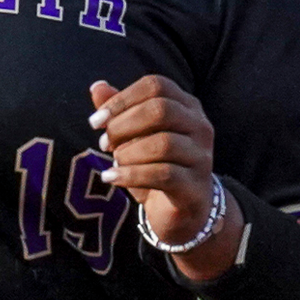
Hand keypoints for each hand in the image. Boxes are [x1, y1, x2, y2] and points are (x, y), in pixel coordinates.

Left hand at [90, 76, 234, 259]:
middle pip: (161, 109)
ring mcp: (202, 157)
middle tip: (104, 143)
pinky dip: (131, 175)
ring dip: (128, 153)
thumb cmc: (155, 166)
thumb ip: (119, 111)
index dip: (122, 99)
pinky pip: (163, 174)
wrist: (181, 213)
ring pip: (163, 144)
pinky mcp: (196, 186)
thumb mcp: (134, 137)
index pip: (156, 85)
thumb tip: (97, 86)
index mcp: (187, 106)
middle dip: (123, 125)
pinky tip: (112, 178)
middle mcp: (200, 126)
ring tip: (114, 162)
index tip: (97, 120)